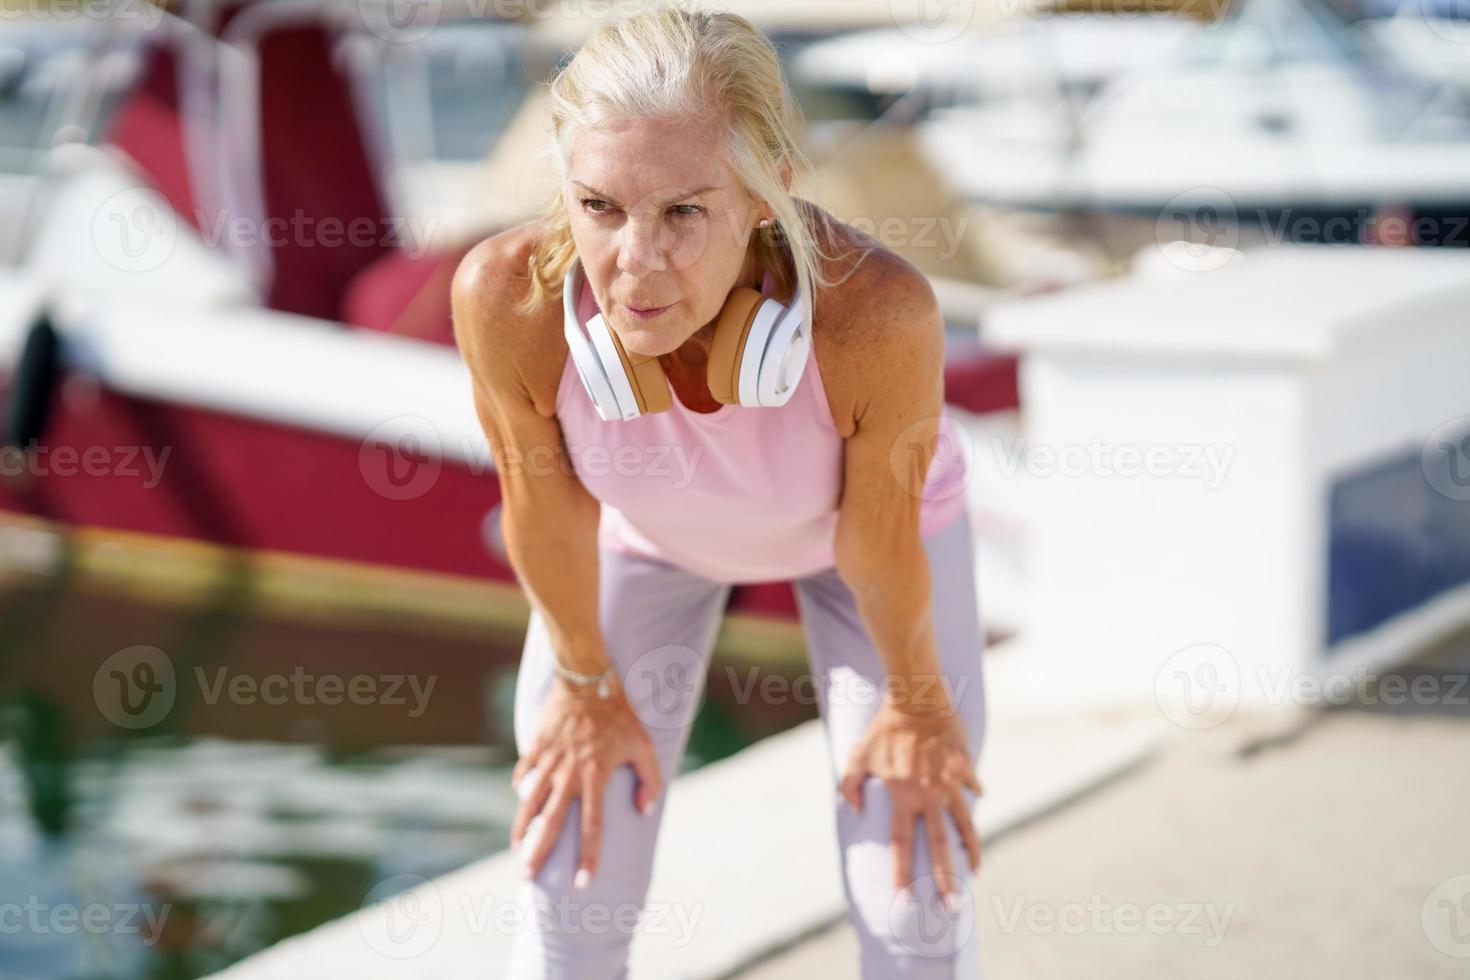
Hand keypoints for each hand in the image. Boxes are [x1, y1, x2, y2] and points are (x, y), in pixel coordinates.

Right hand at [510, 676, 661, 886]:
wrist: (587, 678)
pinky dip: (521, 783)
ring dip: (522, 825)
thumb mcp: (645, 745)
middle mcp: (569, 774)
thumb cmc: (620, 713)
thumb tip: (645, 810)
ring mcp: (550, 760)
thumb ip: (650, 780)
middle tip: (526, 876)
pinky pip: (525, 769)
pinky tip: (520, 795)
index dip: (588, 857)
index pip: (592, 827)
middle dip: (538, 852)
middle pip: (551, 822)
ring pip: (530, 800)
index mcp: (595, 777)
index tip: (583, 882)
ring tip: (517, 847)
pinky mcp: (537, 745)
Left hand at [839, 698, 983, 905]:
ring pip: (964, 824)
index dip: (902, 871)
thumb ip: (849, 784)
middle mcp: (927, 795)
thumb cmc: (883, 726)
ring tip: (977, 871)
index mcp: (901, 795)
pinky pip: (972, 786)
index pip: (901, 843)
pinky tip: (976, 804)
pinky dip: (975, 795)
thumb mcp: (857, 755)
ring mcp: (948, 782)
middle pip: (938, 845)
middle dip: (945, 879)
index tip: (905, 898)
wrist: (916, 698)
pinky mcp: (964, 767)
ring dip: (971, 850)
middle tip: (951, 906)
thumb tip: (855, 809)